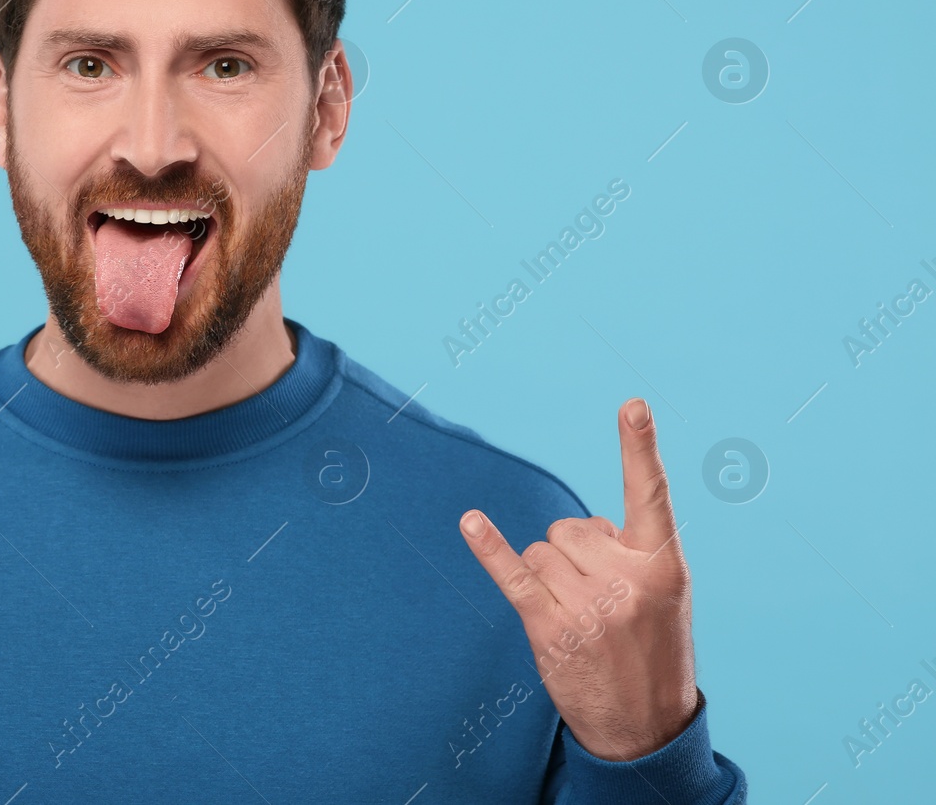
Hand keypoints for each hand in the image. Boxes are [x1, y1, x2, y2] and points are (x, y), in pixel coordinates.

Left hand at [458, 398, 697, 760]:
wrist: (647, 729)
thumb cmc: (653, 651)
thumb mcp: (664, 597)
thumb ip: (631, 551)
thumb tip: (584, 527)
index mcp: (664, 566)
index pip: (651, 496)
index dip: (640, 448)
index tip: (632, 404)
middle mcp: (627, 580)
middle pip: (569, 527)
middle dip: (575, 555)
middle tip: (600, 602)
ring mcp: (588, 606)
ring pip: (541, 550)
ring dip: (549, 576)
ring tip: (580, 619)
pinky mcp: (549, 627)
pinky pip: (514, 574)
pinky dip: (488, 547)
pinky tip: (470, 522)